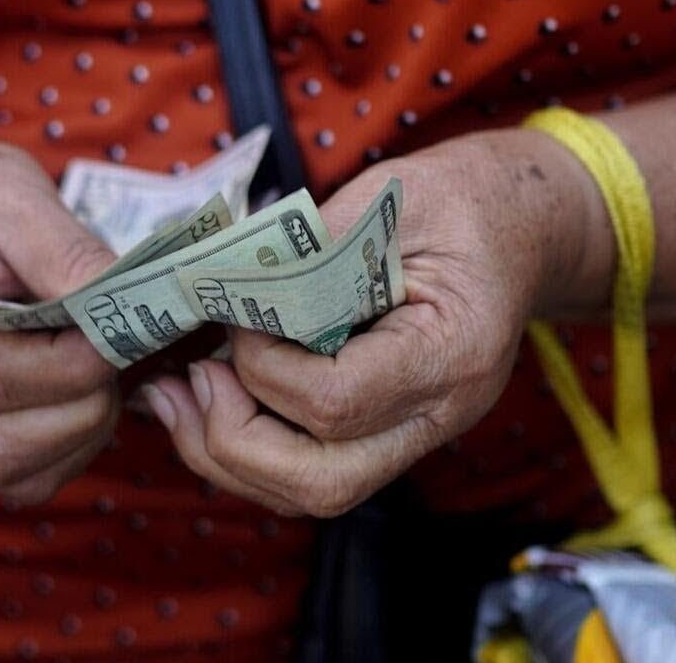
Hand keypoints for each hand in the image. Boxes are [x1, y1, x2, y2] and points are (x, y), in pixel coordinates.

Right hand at [0, 140, 120, 503]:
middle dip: (74, 416)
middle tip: (113, 361)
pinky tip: (76, 393)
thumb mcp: (10, 192)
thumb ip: (65, 250)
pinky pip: (6, 469)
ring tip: (98, 376)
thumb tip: (131, 303)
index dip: (69, 366)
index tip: (118, 334)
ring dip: (72, 438)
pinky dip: (57, 446)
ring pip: (2, 472)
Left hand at [143, 129, 601, 515]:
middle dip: (230, 438)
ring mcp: (414, 436)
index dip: (263, 367)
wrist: (518, 229)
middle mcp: (438, 415)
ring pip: (309, 494)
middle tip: (185, 380)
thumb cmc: (458, 203)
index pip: (336, 400)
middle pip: (320, 481)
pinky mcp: (383, 436)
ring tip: (173, 398)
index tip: (233, 316)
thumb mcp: (388, 198)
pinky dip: (245, 450)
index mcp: (453, 353)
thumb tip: (214, 281)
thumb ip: (308, 247)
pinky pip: (307, 472)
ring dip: (225, 456)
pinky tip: (202, 403)